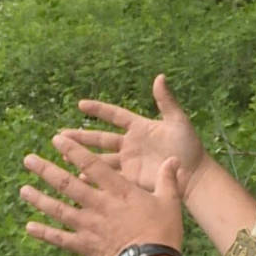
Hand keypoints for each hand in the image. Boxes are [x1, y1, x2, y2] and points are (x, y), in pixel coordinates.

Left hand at [20, 133, 183, 255]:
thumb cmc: (163, 232)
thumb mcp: (170, 202)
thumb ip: (167, 179)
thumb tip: (173, 160)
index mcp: (118, 191)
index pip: (92, 165)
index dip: (73, 151)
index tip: (56, 139)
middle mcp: (98, 205)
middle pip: (67, 184)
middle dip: (46, 170)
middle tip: (28, 160)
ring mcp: (88, 225)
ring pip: (59, 209)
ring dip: (39, 199)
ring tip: (23, 190)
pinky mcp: (84, 246)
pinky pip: (60, 239)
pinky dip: (44, 233)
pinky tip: (29, 227)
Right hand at [61, 74, 209, 197]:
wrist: (195, 175)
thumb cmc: (189, 146)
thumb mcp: (178, 121)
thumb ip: (167, 101)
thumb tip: (160, 77)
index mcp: (140, 127)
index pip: (114, 115)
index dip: (99, 110)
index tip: (81, 104)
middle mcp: (130, 143)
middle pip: (100, 138)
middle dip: (81, 136)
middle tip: (60, 135)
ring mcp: (129, 161)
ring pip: (100, 158)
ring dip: (82, 157)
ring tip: (63, 156)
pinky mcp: (131, 178)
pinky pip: (109, 177)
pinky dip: (94, 177)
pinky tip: (78, 177)